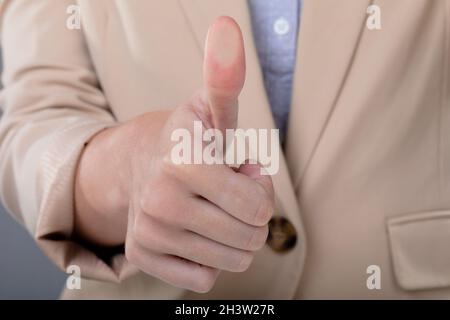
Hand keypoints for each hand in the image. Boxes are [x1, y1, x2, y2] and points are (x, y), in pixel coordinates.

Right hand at [75, 16, 273, 292]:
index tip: (243, 173)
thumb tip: (228, 28)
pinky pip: (204, 277)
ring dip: (233, 238)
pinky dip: (208, 259)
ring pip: (231, 262)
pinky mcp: (143, 256)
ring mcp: (149, 232)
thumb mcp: (211, 108)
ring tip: (214, 211)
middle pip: (249, 238)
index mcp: (184, 162)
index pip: (258, 205)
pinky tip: (194, 233)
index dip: (259, 191)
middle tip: (230, 196)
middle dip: (250, 217)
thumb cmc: (188, 141)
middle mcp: (161, 200)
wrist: (136, 165)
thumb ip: (225, 76)